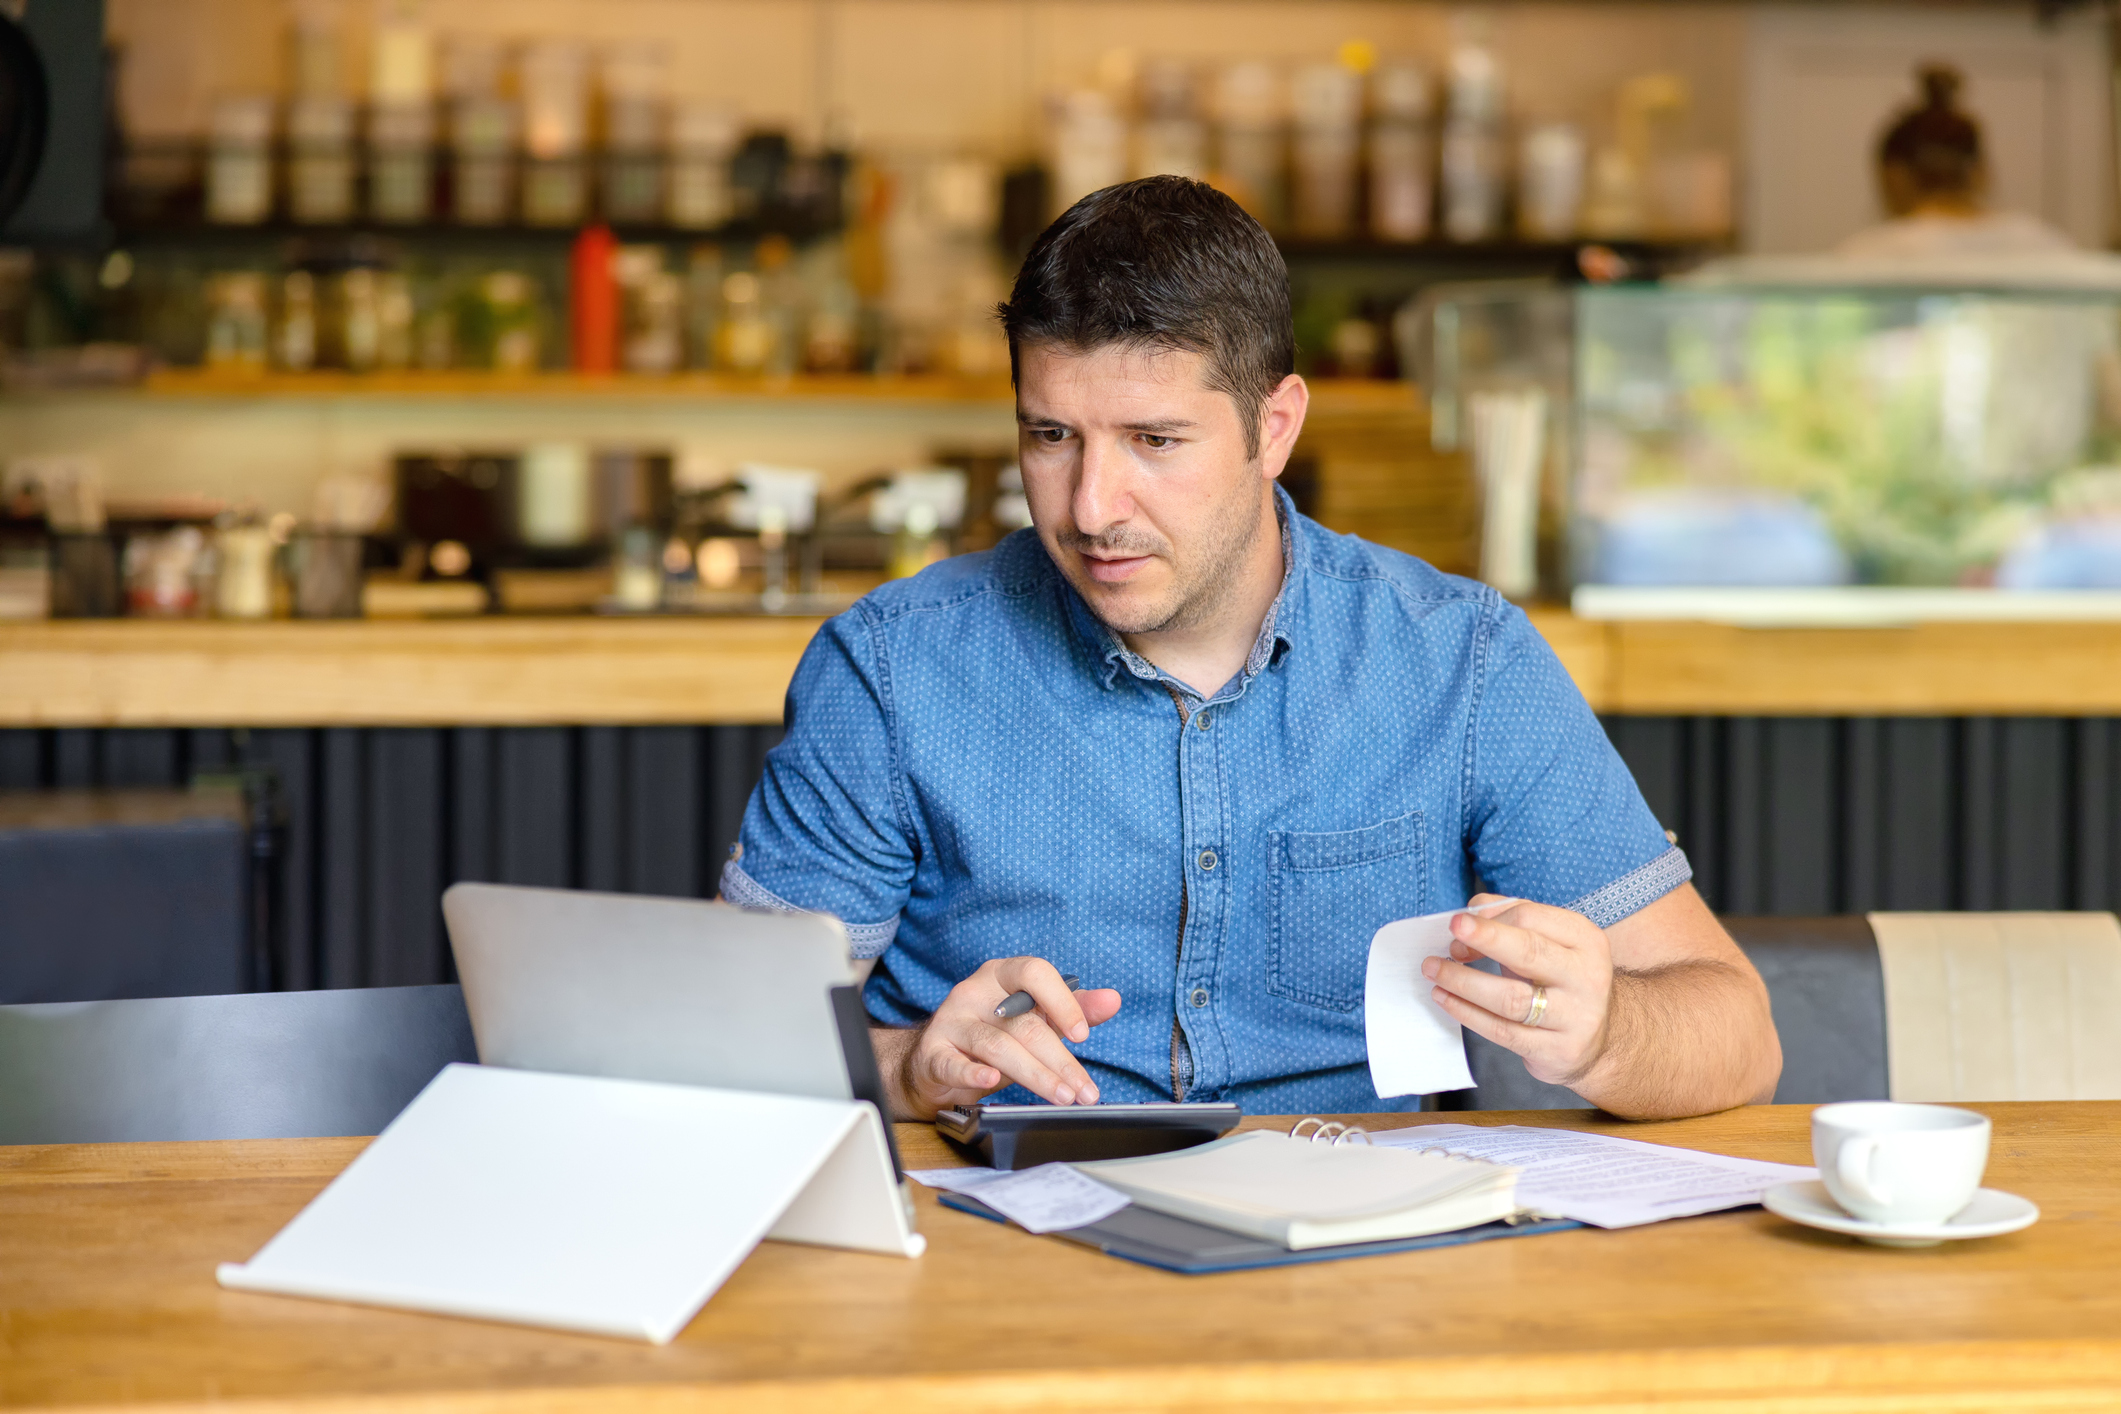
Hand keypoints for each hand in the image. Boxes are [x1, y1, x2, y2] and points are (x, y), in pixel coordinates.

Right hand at [873, 957, 1122, 1119]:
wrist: (936, 1060)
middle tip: (1084, 1090)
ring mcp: (951, 1022)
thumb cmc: (993, 1034)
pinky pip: (952, 1064)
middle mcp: (974, 993)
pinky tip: (990, 1081)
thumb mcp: (1034, 1018)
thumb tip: (1112, 999)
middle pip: (1023, 1023)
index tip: (1083, 1035)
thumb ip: (1073, 1008)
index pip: (1034, 973)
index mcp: (1002, 975)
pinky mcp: (933, 1054)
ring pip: (997, 1047)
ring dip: (1035, 1076)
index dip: (1062, 1002)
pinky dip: (971, 1073)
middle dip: (1060, 1061)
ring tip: (1062, 1097)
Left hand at [1420, 894, 1614, 1088]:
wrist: (1600, 1041)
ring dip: (1464, 981)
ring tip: (1435, 970)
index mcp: (1586, 940)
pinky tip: (1446, 999)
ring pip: (1510, 998)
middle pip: (1528, 952)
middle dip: (1484, 939)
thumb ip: (1512, 919)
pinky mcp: (1557, 1051)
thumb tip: (1470, 912)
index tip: (1459, 927)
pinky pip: (1503, 1031)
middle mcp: (1587, 977)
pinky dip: (1467, 1013)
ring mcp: (1576, 1018)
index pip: (1531, 917)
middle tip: (1451, 933)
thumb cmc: (1561, 980)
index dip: (1490, 920)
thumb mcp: (1551, 943)